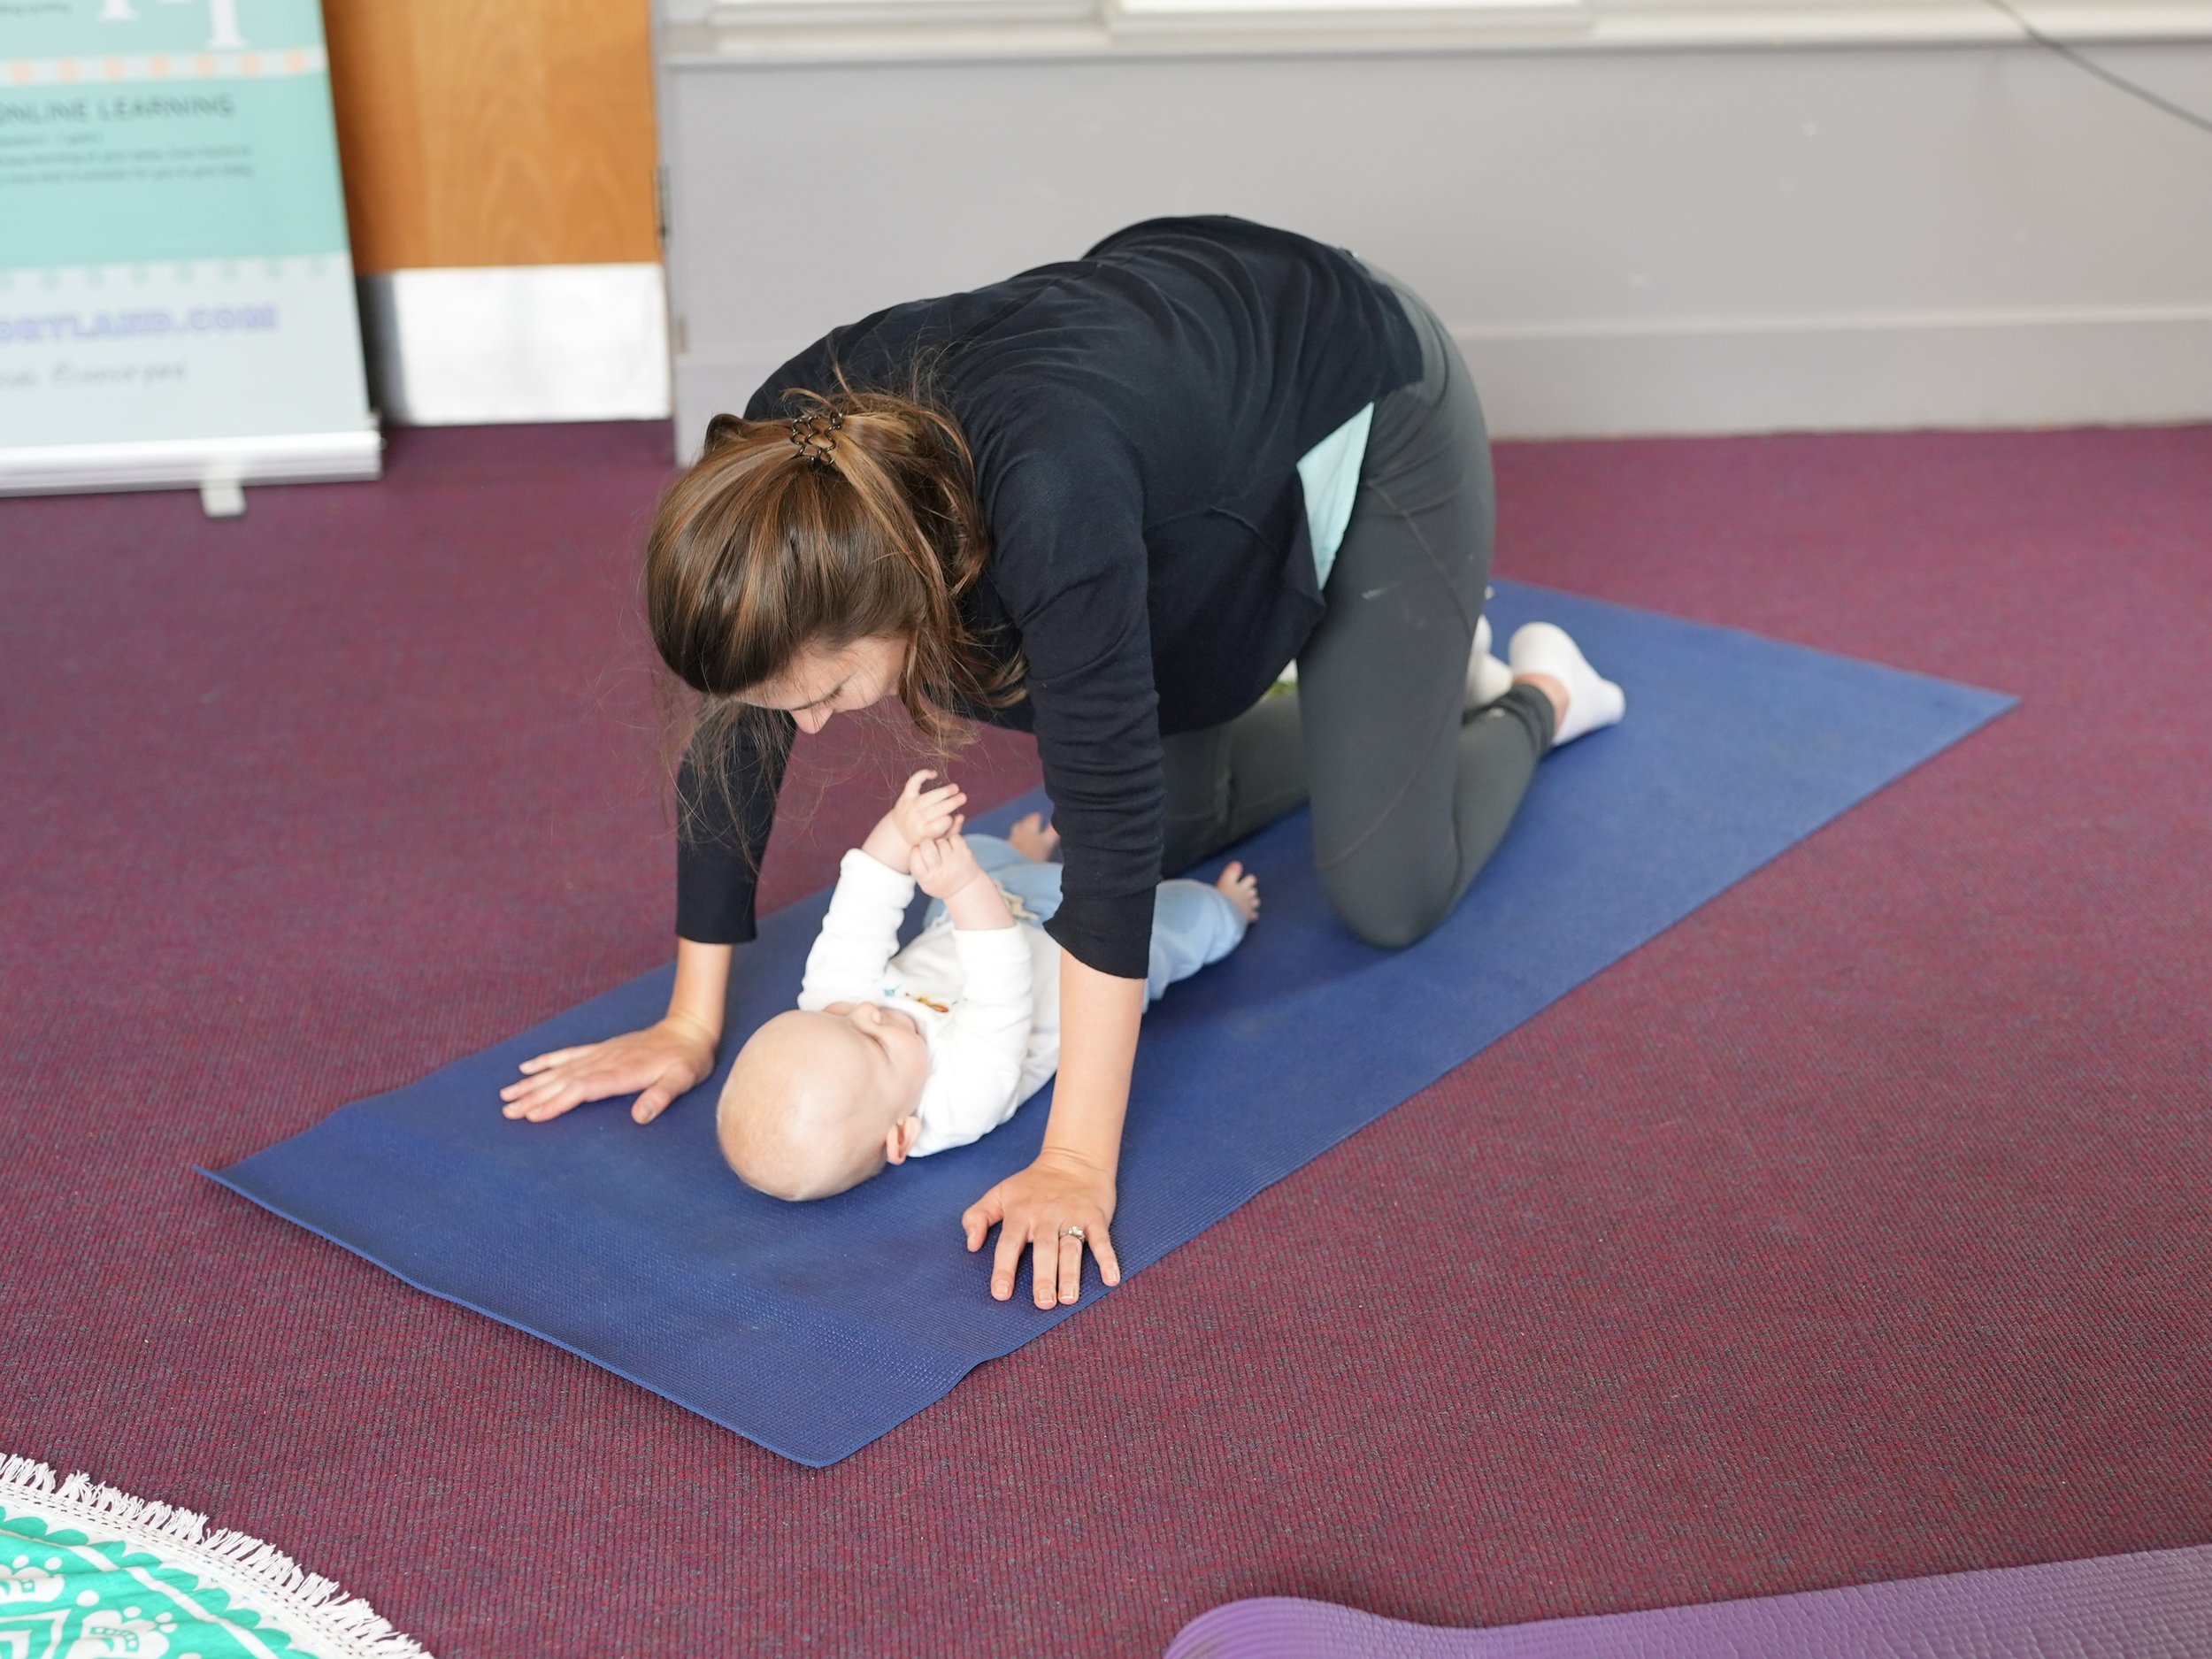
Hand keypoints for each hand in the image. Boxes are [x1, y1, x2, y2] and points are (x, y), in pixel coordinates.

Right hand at [500, 1014, 714, 1124]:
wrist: (689, 1029)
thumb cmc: (688, 1060)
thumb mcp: (683, 1079)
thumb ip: (662, 1096)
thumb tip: (640, 1117)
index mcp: (622, 1072)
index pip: (582, 1089)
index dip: (557, 1102)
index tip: (533, 1115)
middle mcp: (605, 1061)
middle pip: (563, 1081)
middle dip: (534, 1097)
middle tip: (507, 1112)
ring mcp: (601, 1053)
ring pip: (559, 1069)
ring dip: (533, 1083)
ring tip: (506, 1096)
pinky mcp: (601, 1049)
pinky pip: (567, 1054)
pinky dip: (546, 1061)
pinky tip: (526, 1067)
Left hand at [888, 770, 966, 851]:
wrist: (899, 832)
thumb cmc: (924, 836)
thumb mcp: (938, 838)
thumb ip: (952, 830)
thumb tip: (961, 817)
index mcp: (923, 833)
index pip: (942, 823)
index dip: (949, 820)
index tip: (951, 819)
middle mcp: (915, 820)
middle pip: (936, 810)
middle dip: (952, 802)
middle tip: (963, 797)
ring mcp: (909, 807)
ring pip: (928, 797)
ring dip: (944, 791)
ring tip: (955, 788)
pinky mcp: (905, 796)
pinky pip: (913, 783)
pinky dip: (922, 775)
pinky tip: (934, 774)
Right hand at [909, 826, 981, 900]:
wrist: (964, 888)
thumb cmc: (940, 881)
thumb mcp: (924, 880)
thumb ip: (917, 864)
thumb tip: (916, 842)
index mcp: (926, 878)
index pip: (914, 854)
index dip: (916, 850)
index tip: (921, 854)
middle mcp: (940, 871)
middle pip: (926, 844)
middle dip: (927, 843)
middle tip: (932, 848)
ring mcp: (953, 861)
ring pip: (940, 840)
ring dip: (940, 843)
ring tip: (944, 853)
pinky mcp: (965, 853)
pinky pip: (954, 837)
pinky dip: (953, 840)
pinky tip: (953, 849)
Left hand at [962, 1149, 1120, 1307]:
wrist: (1073, 1159)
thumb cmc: (1032, 1184)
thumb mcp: (1000, 1193)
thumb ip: (977, 1216)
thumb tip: (971, 1245)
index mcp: (1020, 1213)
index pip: (1009, 1244)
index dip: (1004, 1269)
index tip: (1001, 1294)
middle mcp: (1045, 1216)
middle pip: (1044, 1249)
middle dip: (1043, 1277)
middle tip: (1043, 1303)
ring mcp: (1071, 1216)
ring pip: (1071, 1247)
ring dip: (1071, 1274)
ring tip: (1069, 1298)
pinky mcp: (1094, 1216)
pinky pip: (1102, 1239)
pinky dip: (1107, 1258)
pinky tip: (1111, 1278)